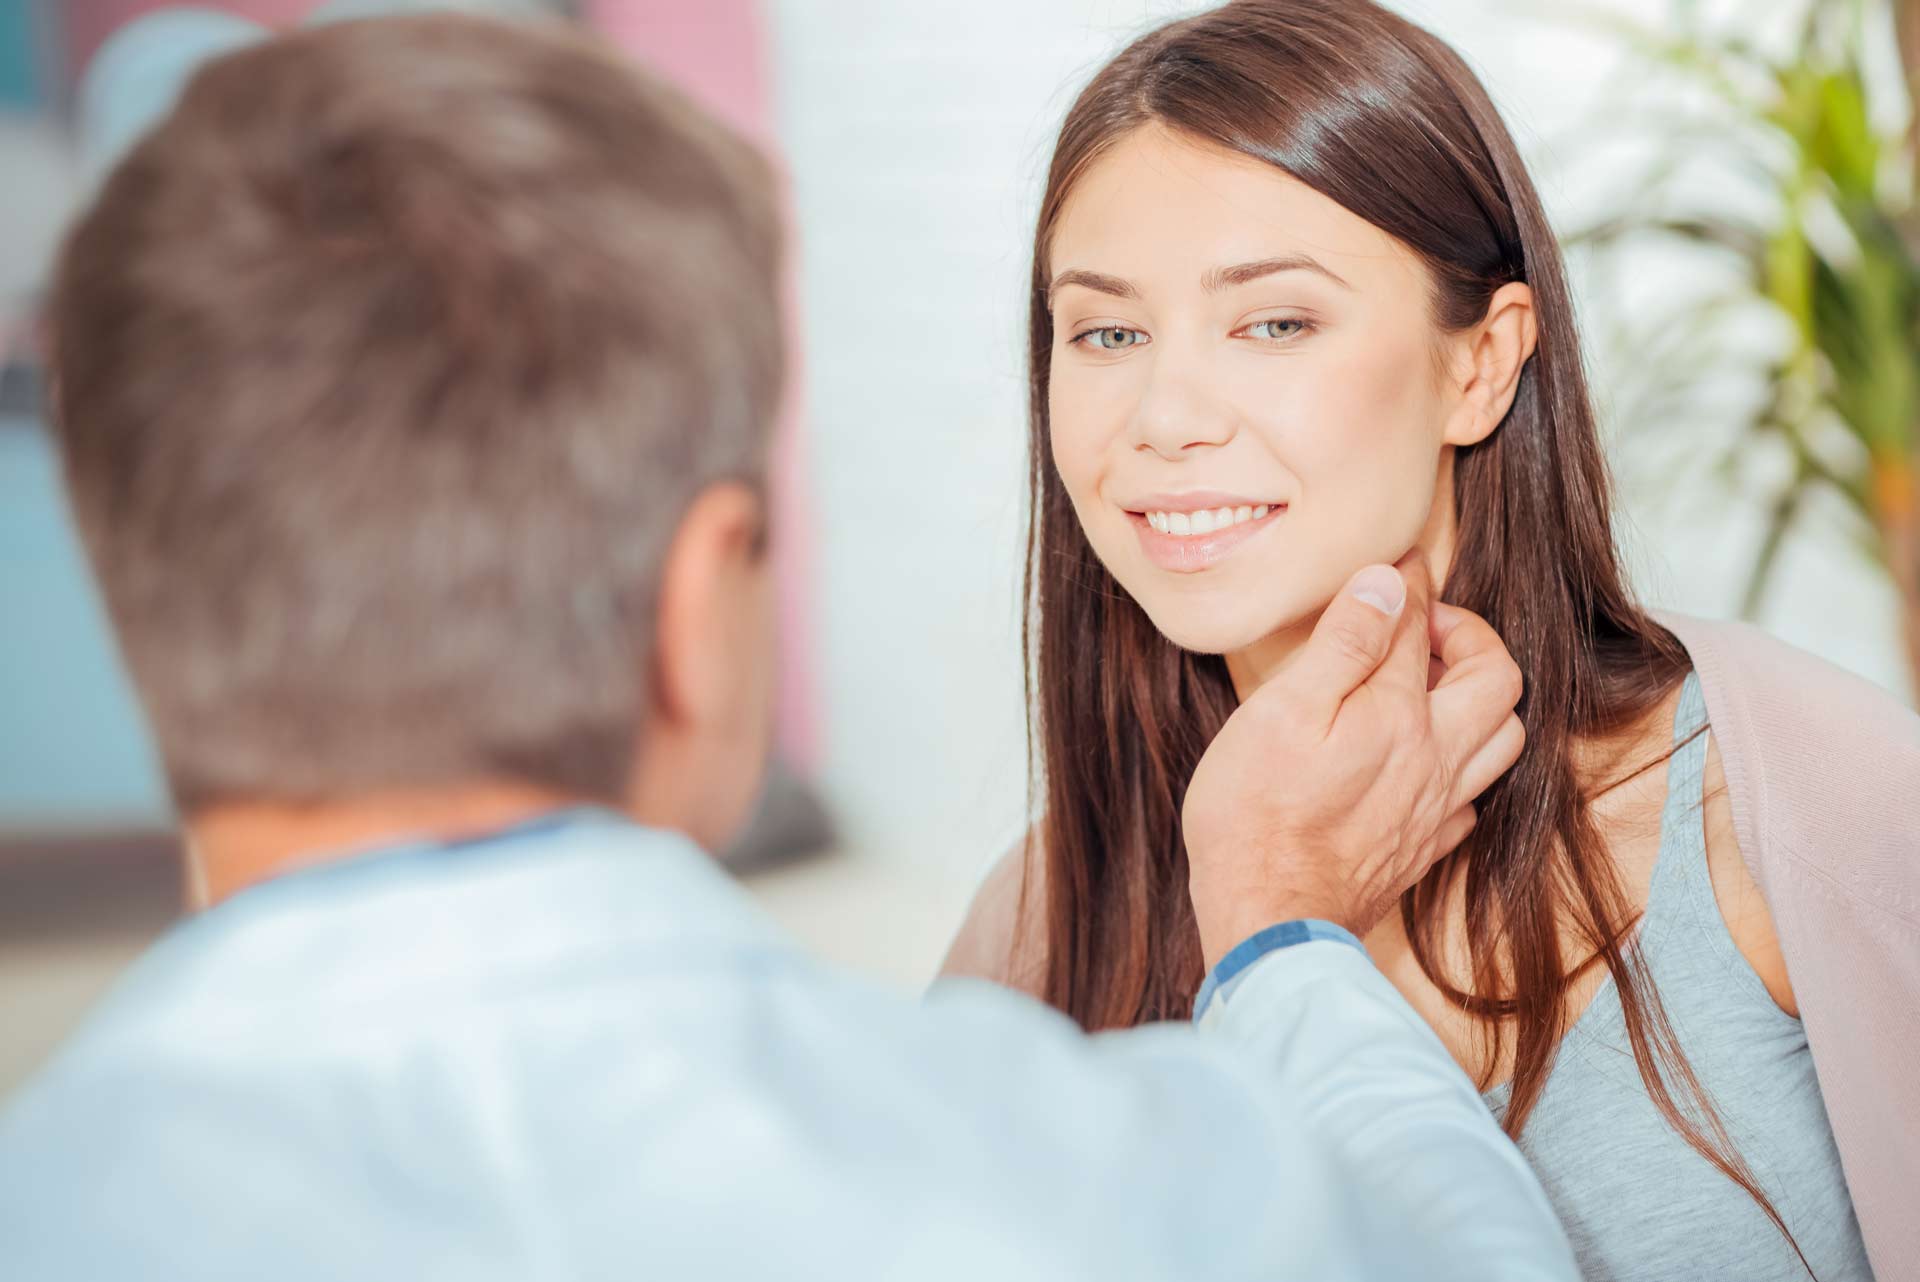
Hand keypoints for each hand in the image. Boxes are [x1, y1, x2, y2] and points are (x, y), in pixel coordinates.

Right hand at [1183, 553, 1524, 967]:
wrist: (1270, 920)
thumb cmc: (1257, 814)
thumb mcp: (1283, 711)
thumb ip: (1344, 645)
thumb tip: (1389, 585)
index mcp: (1400, 715)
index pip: (1418, 625)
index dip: (1410, 585)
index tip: (1399, 565)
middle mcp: (1436, 758)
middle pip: (1496, 680)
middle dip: (1468, 638)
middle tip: (1421, 629)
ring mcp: (1435, 808)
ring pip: (1503, 739)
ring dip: (1480, 699)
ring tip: (1431, 688)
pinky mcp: (1422, 849)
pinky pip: (1472, 796)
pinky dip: (1461, 763)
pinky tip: (1423, 761)